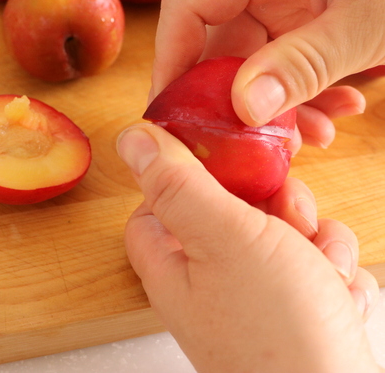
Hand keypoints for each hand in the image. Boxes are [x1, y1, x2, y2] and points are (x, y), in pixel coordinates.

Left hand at [117, 123, 380, 372]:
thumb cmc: (280, 330)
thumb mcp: (225, 236)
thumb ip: (178, 184)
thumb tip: (132, 139)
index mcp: (174, 264)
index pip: (155, 206)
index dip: (183, 177)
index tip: (218, 159)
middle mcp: (207, 282)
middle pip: (226, 210)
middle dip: (269, 203)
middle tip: (291, 213)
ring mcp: (252, 297)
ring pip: (276, 231)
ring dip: (310, 237)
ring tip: (322, 263)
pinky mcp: (293, 309)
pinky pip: (308, 262)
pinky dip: (329, 268)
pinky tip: (338, 292)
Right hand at [151, 0, 384, 149]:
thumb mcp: (367, 21)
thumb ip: (302, 63)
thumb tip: (243, 108)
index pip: (187, 6)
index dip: (169, 57)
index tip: (171, 110)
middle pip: (216, 43)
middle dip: (228, 97)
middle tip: (242, 144)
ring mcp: (290, 4)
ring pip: (253, 63)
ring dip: (273, 106)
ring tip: (309, 135)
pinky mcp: (311, 24)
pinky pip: (286, 67)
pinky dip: (303, 97)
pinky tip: (335, 114)